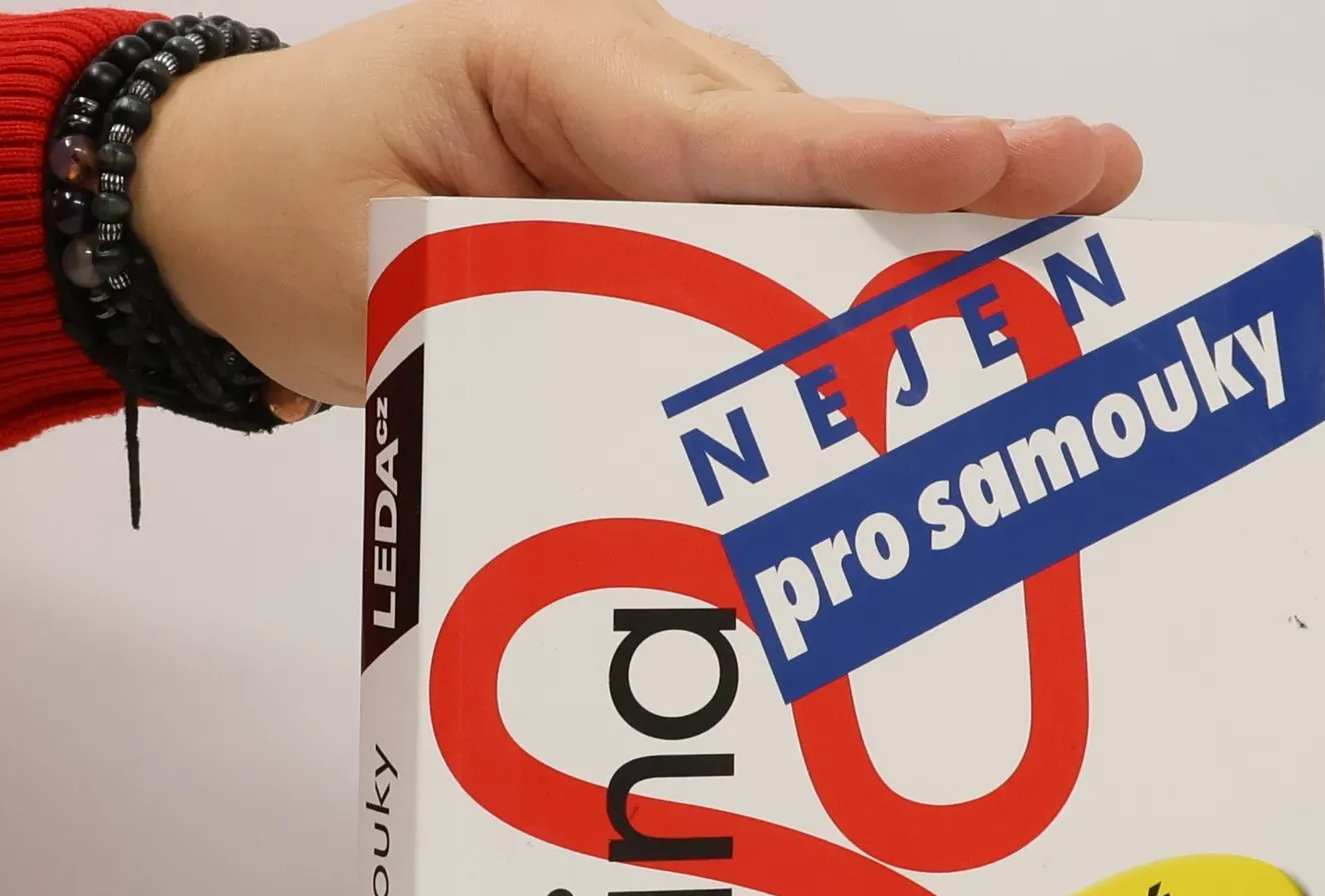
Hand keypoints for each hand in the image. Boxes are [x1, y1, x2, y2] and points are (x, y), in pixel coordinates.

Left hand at [132, 0, 1144, 406]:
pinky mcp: (665, 209)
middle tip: (1098, 180)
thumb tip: (681, 395)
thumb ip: (530, 298)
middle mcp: (635, 91)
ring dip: (919, 248)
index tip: (1001, 165)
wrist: (227, 204)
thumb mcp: (388, 261)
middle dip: (956, 176)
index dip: (877, 163)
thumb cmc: (293, 209)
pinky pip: (771, 242)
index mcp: (561, 72)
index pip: (741, 134)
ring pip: (809, 203)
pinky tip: (945, 324)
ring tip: (1065, 258)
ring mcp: (659, 145)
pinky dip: (849, 291)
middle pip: (815, 155)